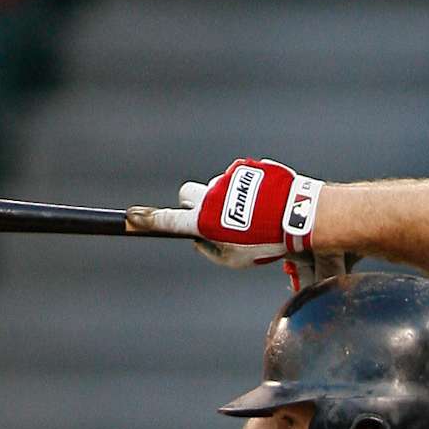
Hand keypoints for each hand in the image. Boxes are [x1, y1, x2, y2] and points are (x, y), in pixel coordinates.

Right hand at [162, 158, 330, 288]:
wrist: (296, 213)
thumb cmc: (266, 243)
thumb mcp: (235, 260)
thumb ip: (210, 250)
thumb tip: (198, 240)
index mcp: (204, 220)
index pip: (169, 220)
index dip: (149, 220)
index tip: (131, 217)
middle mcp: (211, 195)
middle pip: (188, 195)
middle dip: (193, 204)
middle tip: (212, 218)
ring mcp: (228, 179)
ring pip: (216, 187)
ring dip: (225, 199)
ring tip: (253, 215)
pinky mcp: (246, 168)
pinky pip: (238, 179)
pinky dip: (245, 191)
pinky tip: (264, 203)